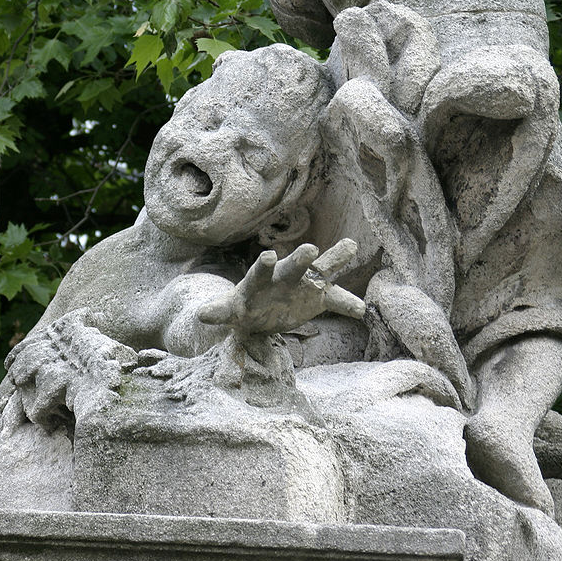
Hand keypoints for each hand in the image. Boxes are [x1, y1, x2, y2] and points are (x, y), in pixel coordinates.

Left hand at [197, 239, 364, 335]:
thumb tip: (199, 315)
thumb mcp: (230, 311)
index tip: (268, 255)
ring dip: (334, 259)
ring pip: (322, 269)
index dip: (265, 264)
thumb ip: (218, 311)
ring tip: (350, 245)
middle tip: (309, 249)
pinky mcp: (318, 298)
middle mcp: (285, 275)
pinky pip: (337, 300)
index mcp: (262, 279)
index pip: (262, 269)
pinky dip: (349, 304)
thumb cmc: (244, 306)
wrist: (260, 312)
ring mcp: (305, 284)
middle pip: (294, 264)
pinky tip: (362, 310)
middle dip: (302, 257)